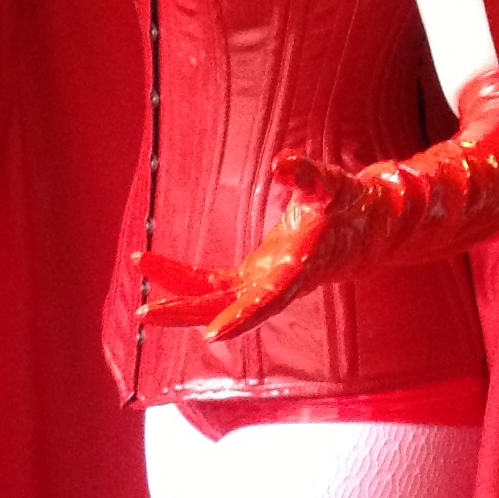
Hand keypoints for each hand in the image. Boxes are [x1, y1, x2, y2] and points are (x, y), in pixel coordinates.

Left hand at [137, 156, 362, 341]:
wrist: (360, 231)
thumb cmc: (347, 205)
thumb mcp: (332, 185)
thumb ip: (308, 175)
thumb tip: (281, 162)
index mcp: (298, 270)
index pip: (267, 300)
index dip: (241, 317)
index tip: (212, 334)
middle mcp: (275, 286)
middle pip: (225, 308)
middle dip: (186, 311)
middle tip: (145, 313)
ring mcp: (259, 286)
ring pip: (212, 300)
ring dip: (175, 299)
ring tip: (138, 294)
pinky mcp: (250, 279)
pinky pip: (209, 284)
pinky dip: (181, 277)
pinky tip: (151, 265)